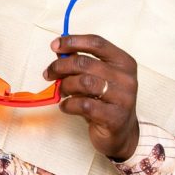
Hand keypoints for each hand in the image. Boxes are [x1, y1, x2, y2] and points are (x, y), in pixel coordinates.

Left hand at [43, 34, 139, 160]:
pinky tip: (65, 106)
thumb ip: (79, 62)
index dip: (73, 41)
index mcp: (123, 62)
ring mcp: (123, 98)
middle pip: (85, 63)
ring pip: (84, 82)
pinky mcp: (115, 118)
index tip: (54, 45)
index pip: (96, 43)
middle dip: (60, 66)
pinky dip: (68, 104)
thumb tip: (59, 49)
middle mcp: (126, 78)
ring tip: (61, 91)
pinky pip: (84, 105)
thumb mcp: (96, 77)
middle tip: (48, 73)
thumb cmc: (105, 100)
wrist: (122, 133)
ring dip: (65, 85)